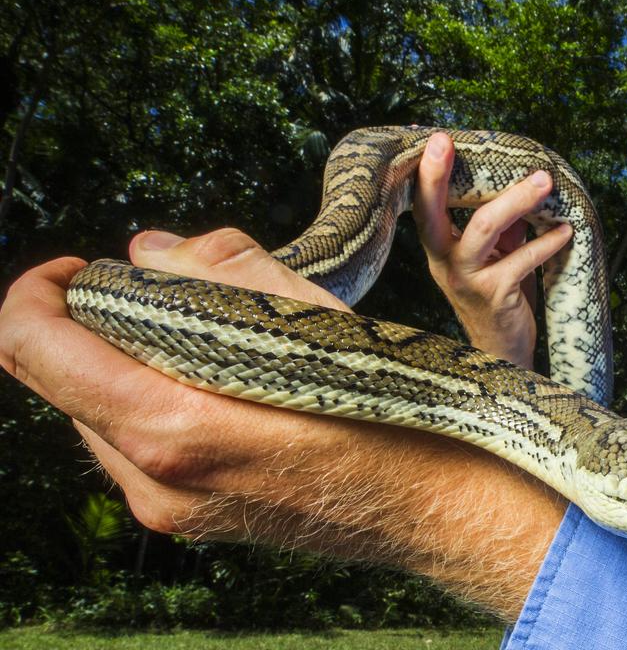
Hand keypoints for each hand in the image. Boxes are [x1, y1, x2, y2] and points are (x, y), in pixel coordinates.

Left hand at [0, 228, 564, 619]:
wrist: (443, 510)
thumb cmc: (395, 416)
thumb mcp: (318, 320)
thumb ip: (220, 270)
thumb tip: (147, 249)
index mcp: (172, 426)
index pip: (33, 347)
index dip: (36, 290)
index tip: (81, 265)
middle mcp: (153, 479)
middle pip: (59, 378)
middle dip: (93, 322)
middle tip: (161, 289)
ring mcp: (169, 509)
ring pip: (96, 412)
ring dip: (125, 362)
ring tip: (204, 337)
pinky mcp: (192, 519)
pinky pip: (135, 445)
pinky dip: (153, 399)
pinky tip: (223, 381)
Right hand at [414, 132, 572, 368]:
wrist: (502, 353)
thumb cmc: (498, 296)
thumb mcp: (495, 255)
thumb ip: (504, 222)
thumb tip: (526, 182)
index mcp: (439, 248)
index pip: (423, 205)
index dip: (427, 173)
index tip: (437, 139)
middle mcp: (443, 262)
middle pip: (434, 213)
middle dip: (442, 176)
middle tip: (449, 141)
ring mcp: (465, 280)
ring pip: (483, 229)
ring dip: (516, 200)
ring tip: (545, 182)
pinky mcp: (493, 296)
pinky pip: (521, 261)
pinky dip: (546, 243)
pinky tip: (566, 231)